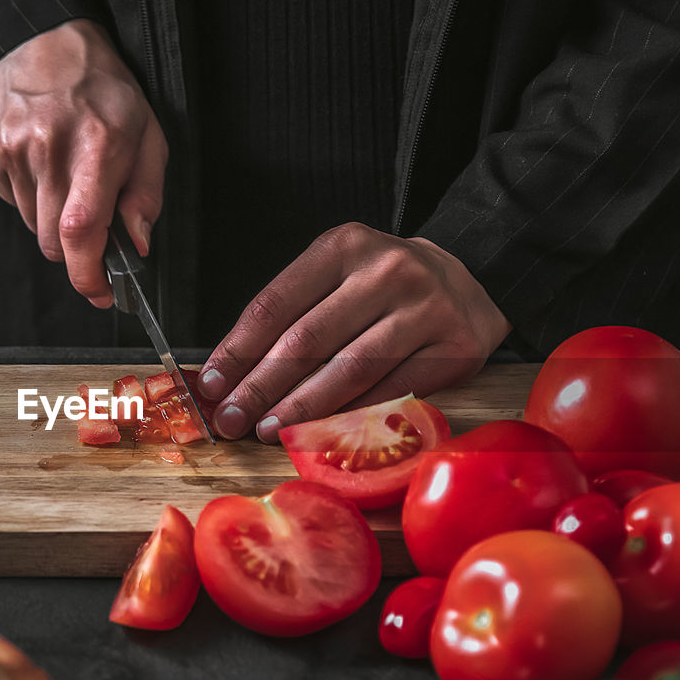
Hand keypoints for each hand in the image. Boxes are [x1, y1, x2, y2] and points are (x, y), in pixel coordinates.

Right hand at [0, 19, 167, 307]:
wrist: (47, 41)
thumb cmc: (105, 92)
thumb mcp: (147, 134)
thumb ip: (146, 194)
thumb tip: (138, 245)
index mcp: (96, 146)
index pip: (81, 230)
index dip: (88, 275)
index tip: (101, 294)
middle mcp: (48, 149)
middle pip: (53, 241)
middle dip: (76, 248)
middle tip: (93, 222)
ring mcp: (12, 150)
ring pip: (32, 227)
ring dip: (52, 220)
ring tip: (67, 177)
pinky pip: (12, 204)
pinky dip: (31, 198)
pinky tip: (43, 164)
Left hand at [195, 223, 512, 441]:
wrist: (467, 280)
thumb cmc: (381, 285)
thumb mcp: (333, 276)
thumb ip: (285, 316)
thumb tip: (225, 375)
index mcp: (345, 246)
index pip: (276, 304)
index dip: (238, 350)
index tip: (212, 385)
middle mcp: (388, 270)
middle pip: (308, 339)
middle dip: (261, 386)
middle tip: (231, 420)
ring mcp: (426, 309)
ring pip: (350, 370)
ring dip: (301, 408)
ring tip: (267, 430)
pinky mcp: (454, 348)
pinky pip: (390, 391)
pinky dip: (350, 416)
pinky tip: (319, 433)